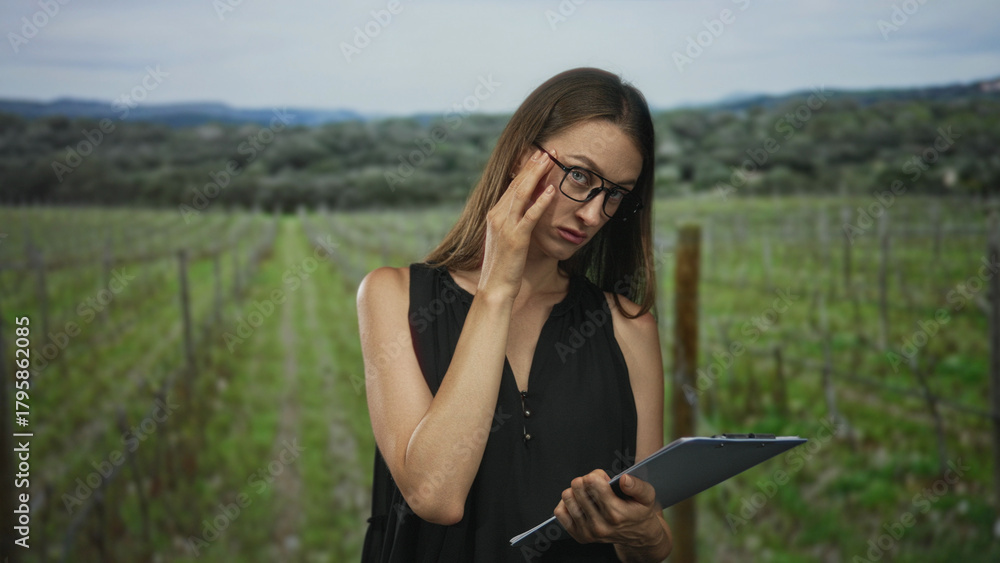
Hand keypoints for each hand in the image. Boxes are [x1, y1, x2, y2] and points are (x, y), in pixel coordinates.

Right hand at [477, 147, 556, 300]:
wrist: (494, 286)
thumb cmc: (503, 265)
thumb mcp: (506, 238)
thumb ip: (513, 222)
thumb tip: (526, 210)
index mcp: (495, 214)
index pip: (512, 186)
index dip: (526, 170)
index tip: (538, 156)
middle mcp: (497, 216)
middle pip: (517, 184)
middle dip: (533, 166)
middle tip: (548, 150)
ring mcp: (505, 226)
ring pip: (522, 194)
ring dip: (537, 175)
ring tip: (549, 161)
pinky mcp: (516, 238)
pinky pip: (529, 216)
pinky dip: (540, 202)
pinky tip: (550, 191)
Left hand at [553, 469, 665, 548]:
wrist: (637, 535)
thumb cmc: (639, 512)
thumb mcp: (647, 497)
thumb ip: (638, 486)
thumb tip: (624, 479)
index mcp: (616, 514)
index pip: (592, 484)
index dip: (596, 475)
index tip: (603, 478)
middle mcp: (600, 525)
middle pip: (578, 488)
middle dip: (586, 480)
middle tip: (596, 485)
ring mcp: (588, 532)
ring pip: (567, 498)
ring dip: (576, 490)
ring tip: (588, 494)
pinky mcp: (579, 535)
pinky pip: (560, 512)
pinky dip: (567, 503)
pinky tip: (579, 502)